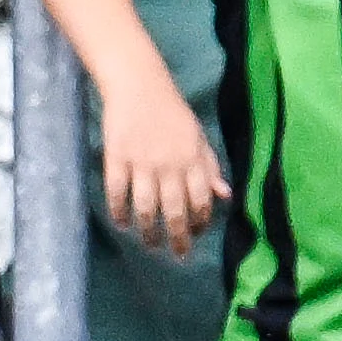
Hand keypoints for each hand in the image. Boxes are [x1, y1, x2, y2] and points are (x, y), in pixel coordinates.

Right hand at [98, 67, 230, 254]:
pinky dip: (119, 210)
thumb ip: (210, 167)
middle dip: (177, 237)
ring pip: (146, 206)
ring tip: (149, 243)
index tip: (195, 234)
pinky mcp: (116, 157)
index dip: (200, 222)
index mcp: (193, 160)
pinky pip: (116, 191)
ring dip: (148, 230)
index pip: (201, 200)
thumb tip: (225, 195)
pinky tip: (122, 222)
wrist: (139, 85)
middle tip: (177, 254)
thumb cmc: (173, 112)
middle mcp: (170, 165)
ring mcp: (141, 163)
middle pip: (175, 210)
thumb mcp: (199, 138)